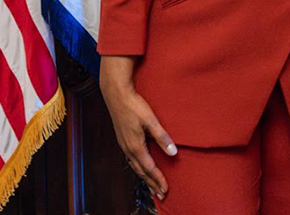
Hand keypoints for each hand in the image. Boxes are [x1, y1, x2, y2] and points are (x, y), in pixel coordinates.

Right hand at [99, 56, 176, 199]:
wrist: (116, 94)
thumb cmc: (134, 105)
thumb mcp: (151, 120)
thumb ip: (162, 137)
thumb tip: (173, 152)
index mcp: (135, 146)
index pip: (149, 168)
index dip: (158, 179)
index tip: (166, 189)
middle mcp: (128, 149)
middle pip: (141, 171)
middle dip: (151, 183)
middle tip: (160, 194)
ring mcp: (124, 144)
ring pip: (135, 166)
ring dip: (144, 177)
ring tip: (152, 185)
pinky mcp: (122, 139)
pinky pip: (131, 160)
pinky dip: (138, 168)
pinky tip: (141, 167)